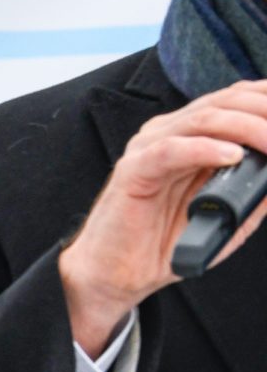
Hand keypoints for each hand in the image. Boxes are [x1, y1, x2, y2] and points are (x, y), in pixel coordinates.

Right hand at [59, 78, 266, 350]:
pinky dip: (205, 149)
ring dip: (248, 128)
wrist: (120, 273)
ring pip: (204, 119)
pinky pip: (171, 149)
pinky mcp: (134, 171)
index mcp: (192, 136)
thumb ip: (256, 193)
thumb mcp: (229, 215)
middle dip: (266, 113)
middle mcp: (170, 133)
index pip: (236, 98)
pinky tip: (232, 157)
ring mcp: (149, 148)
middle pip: (226, 102)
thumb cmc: (166, 242)